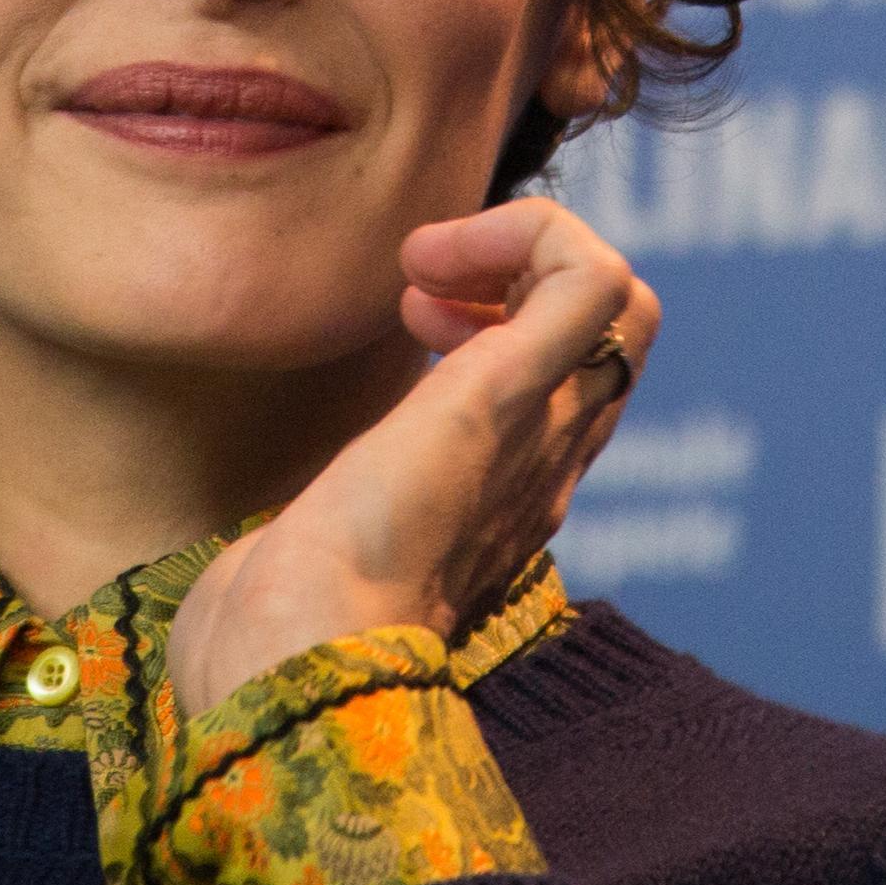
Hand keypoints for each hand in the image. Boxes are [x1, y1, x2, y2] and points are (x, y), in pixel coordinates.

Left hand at [167, 197, 656, 717]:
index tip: (416, 314)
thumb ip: (324, 545)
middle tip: (427, 283)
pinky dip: (531, 231)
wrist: (293, 654)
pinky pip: (594, 276)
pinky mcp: (510, 394)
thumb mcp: (324, 559)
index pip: (573, 384)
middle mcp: (547, 465)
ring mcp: (541, 429)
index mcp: (512, 499)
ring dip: (531, 245)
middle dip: (530, 276)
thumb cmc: (281, 625)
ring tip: (433, 263)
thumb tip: (259, 567)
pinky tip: (435, 259)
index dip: (511, 322)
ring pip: (626, 302)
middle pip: (618, 340)